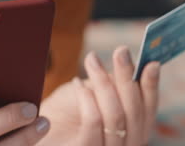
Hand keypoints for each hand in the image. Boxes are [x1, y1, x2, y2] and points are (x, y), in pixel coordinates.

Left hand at [38, 46, 160, 145]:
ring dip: (104, 81)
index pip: (147, 110)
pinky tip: (78, 84)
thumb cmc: (62, 111)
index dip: (151, 87)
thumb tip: (130, 63)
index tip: (151, 63)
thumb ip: (111, 86)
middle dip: (128, 77)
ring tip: (92, 59)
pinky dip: (87, 99)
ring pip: (116, 116)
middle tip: (121, 51)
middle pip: (134, 112)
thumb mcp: (91, 94)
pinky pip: (93, 123)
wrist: (32, 127)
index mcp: (131, 133)